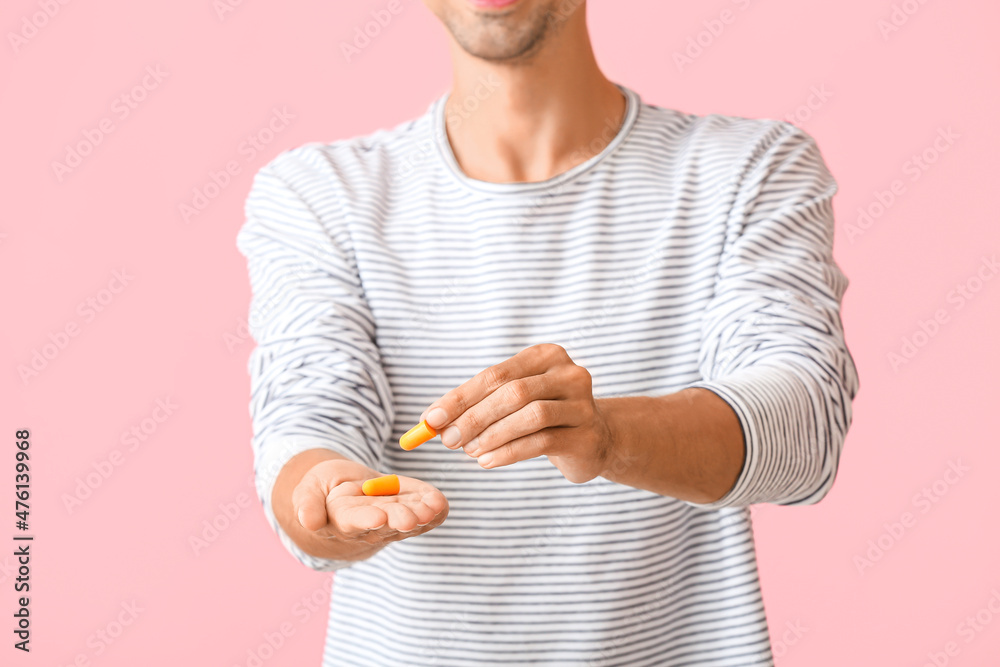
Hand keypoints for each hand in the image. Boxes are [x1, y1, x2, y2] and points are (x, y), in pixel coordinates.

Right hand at [292, 457, 448, 555]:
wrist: (344, 494)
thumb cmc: (324, 490)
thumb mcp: (308, 490)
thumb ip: (307, 504)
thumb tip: (309, 522)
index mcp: (343, 519)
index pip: (354, 521)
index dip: (367, 519)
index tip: (378, 517)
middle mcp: (370, 526)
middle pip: (386, 525)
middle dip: (400, 520)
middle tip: (411, 517)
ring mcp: (393, 522)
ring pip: (409, 521)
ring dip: (422, 516)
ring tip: (432, 507)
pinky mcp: (410, 512)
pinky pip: (424, 515)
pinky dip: (435, 510)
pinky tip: (441, 503)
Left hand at [420, 343, 615, 482]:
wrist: (595, 439)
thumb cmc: (544, 415)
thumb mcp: (512, 402)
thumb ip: (477, 405)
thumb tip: (432, 420)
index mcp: (546, 356)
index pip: (496, 374)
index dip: (461, 397)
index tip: (431, 418)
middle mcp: (569, 374)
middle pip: (513, 393)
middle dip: (474, 417)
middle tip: (448, 440)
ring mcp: (582, 405)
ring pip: (530, 416)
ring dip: (492, 435)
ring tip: (469, 452)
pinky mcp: (586, 436)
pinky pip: (542, 442)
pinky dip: (509, 452)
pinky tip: (487, 461)